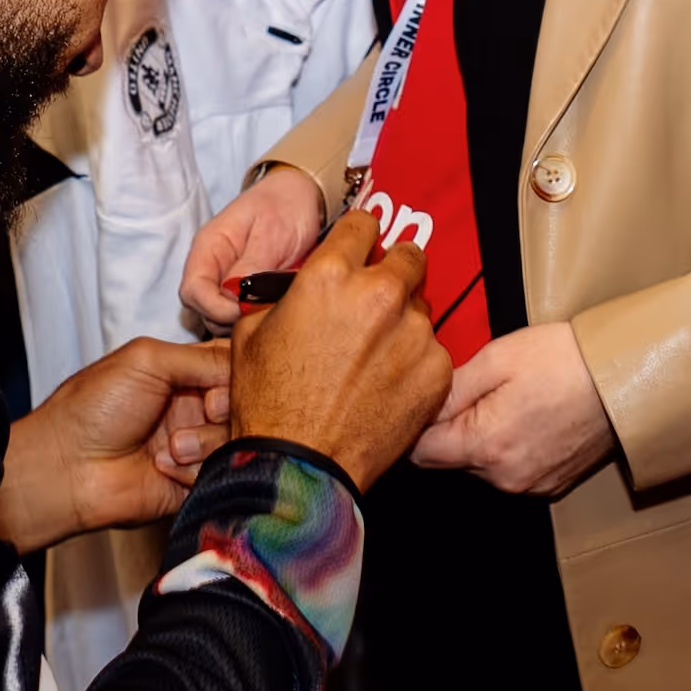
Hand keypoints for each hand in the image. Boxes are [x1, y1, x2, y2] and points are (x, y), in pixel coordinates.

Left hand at [0, 336, 235, 553]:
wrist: (67, 468)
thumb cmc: (93, 408)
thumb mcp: (146, 360)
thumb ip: (201, 357)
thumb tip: (245, 365)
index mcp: (183, 374)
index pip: (234, 366)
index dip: (239, 373)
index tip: (222, 380)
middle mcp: (194, 408)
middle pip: (244, 404)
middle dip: (226, 406)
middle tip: (205, 408)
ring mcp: (196, 447)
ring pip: (237, 439)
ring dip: (206, 441)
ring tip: (171, 446)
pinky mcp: (195, 482)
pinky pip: (222, 474)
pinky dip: (194, 469)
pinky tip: (163, 467)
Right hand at [183, 162, 331, 327]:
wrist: (304, 195)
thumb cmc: (286, 206)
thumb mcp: (272, 233)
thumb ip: (252, 266)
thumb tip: (236, 300)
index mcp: (209, 247)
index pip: (191, 292)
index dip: (214, 309)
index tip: (245, 310)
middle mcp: (212, 267)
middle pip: (201, 310)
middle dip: (228, 319)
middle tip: (264, 311)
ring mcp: (226, 280)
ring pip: (217, 317)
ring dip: (241, 321)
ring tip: (272, 307)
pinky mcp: (243, 290)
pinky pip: (237, 315)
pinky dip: (252, 319)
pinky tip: (273, 308)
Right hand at [228, 208, 448, 483]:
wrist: (300, 464)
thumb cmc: (270, 401)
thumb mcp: (253, 333)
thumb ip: (283, 297)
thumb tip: (297, 288)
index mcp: (332, 274)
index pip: (364, 225)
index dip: (359, 237)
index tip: (361, 250)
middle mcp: (380, 295)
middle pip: (409, 257)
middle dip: (395, 271)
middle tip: (378, 299)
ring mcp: (414, 333)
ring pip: (421, 308)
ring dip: (403, 323)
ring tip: (375, 357)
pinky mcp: (437, 370)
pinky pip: (433, 351)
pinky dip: (416, 363)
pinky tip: (388, 385)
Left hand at [411, 319, 616, 495]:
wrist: (624, 376)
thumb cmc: (565, 360)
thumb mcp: (496, 358)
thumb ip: (449, 390)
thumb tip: (419, 409)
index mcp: (485, 446)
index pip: (420, 454)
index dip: (418, 425)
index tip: (428, 403)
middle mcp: (504, 477)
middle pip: (449, 461)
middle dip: (452, 429)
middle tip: (479, 391)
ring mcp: (530, 485)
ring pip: (479, 467)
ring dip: (482, 440)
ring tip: (510, 401)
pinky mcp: (551, 486)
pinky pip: (510, 471)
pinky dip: (510, 449)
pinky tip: (529, 417)